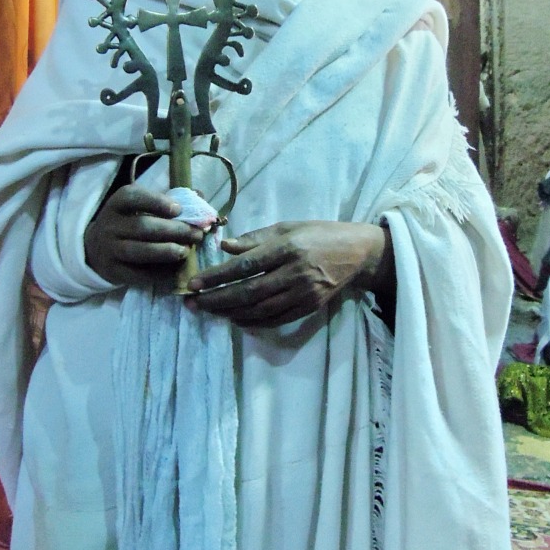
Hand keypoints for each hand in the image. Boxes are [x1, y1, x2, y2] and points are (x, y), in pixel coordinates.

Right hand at [84, 184, 203, 287]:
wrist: (96, 249)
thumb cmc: (126, 224)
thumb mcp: (137, 208)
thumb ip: (165, 202)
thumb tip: (200, 196)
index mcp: (117, 204)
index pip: (133, 197)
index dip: (156, 202)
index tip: (178, 209)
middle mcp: (110, 225)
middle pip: (142, 226)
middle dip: (173, 230)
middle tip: (195, 234)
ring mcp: (110, 250)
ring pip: (140, 251)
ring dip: (167, 252)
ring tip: (185, 251)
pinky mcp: (114, 272)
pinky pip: (139, 274)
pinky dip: (160, 273)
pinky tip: (175, 270)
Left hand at [185, 220, 391, 327]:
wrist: (356, 253)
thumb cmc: (318, 234)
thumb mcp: (287, 227)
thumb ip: (255, 238)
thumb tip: (225, 247)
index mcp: (287, 247)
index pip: (245, 265)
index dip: (217, 277)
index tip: (194, 284)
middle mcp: (295, 272)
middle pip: (249, 292)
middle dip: (217, 300)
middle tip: (193, 304)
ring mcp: (304, 293)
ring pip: (260, 309)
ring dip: (230, 313)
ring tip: (209, 312)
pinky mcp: (310, 307)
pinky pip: (276, 319)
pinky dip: (253, 322)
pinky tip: (235, 319)